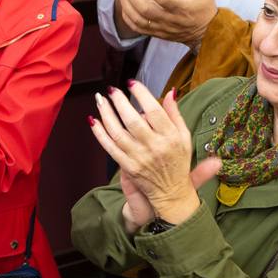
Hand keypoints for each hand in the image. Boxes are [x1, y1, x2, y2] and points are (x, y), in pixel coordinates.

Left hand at [91, 81, 221, 225]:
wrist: (171, 193)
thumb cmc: (178, 162)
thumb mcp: (184, 137)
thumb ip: (175, 114)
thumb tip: (170, 92)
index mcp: (170, 137)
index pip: (154, 111)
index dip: (141, 95)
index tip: (132, 83)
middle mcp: (154, 146)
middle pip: (133, 120)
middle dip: (120, 101)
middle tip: (112, 89)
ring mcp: (139, 157)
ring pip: (118, 132)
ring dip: (106, 114)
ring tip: (100, 99)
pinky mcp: (127, 166)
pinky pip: (110, 147)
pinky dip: (99, 133)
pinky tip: (93, 120)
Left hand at [116, 0, 216, 46]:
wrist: (205, 32)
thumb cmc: (204, 7)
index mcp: (182, 8)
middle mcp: (171, 20)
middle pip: (147, 10)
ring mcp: (162, 28)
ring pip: (139, 20)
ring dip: (128, 5)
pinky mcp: (157, 34)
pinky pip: (138, 28)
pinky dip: (128, 17)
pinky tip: (125, 4)